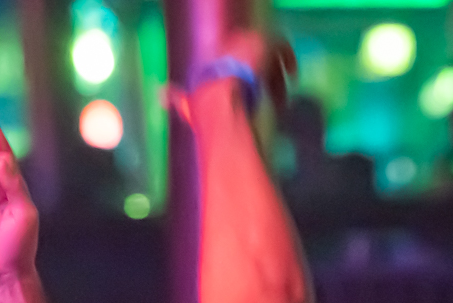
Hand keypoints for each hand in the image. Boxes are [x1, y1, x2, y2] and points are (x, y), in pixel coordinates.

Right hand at [168, 31, 296, 121]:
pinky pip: (279, 44)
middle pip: (251, 57)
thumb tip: (160, 95)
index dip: (242, 76)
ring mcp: (245, 42)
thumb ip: (178, 101)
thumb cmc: (205, 110)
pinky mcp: (262, 43)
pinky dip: (286, 56)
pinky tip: (292, 71)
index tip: (251, 93)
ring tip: (283, 92)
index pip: (230, 61)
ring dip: (275, 73)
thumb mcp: (190, 105)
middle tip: (273, 93)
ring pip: (266, 54)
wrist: (220, 103)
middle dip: (262, 75)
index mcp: (213, 58)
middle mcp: (228, 45)